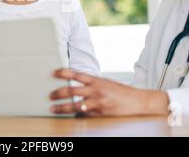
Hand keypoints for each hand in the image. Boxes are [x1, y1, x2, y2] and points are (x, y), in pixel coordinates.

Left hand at [49, 69, 168, 116]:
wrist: (138, 102)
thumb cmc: (122, 92)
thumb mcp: (106, 83)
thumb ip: (92, 83)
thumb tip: (77, 84)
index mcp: (97, 80)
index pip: (76, 74)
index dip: (63, 72)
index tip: (53, 73)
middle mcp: (95, 90)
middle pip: (71, 90)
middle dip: (58, 93)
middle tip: (50, 95)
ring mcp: (97, 103)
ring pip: (74, 105)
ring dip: (62, 107)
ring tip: (53, 108)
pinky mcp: (100, 114)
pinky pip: (84, 115)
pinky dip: (76, 115)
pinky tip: (69, 116)